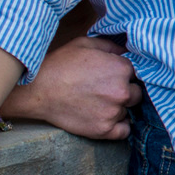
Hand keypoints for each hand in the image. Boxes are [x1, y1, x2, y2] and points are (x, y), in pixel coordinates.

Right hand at [7, 34, 142, 138]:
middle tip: (105, 91)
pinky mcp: (104, 130)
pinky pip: (124, 131)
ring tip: (98, 103)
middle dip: (125, 91)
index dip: (125, 74)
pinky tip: (105, 118)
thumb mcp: (85, 44)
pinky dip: (118, 126)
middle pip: (136, 93)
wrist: (37, 91)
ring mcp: (113, 112)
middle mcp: (122, 91)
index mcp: (121, 68)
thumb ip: (111, 47)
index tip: (112, 76)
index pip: (136, 73)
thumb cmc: (59, 64)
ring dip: (118, 108)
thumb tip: (127, 52)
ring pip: (128, 111)